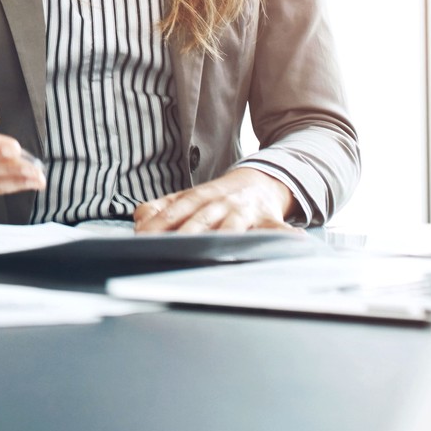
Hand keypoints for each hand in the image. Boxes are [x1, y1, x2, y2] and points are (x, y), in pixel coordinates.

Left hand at [133, 167, 297, 232]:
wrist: (261, 181)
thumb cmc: (219, 198)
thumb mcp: (189, 199)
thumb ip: (162, 207)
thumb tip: (138, 217)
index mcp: (198, 198)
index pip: (174, 211)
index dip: (158, 224)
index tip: (142, 238)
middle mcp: (220, 203)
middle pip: (200, 220)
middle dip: (184, 234)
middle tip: (169, 249)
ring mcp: (244, 211)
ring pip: (233, 226)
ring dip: (225, 236)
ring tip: (217, 248)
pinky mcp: (268, 219)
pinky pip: (277, 228)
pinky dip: (285, 235)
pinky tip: (292, 241)